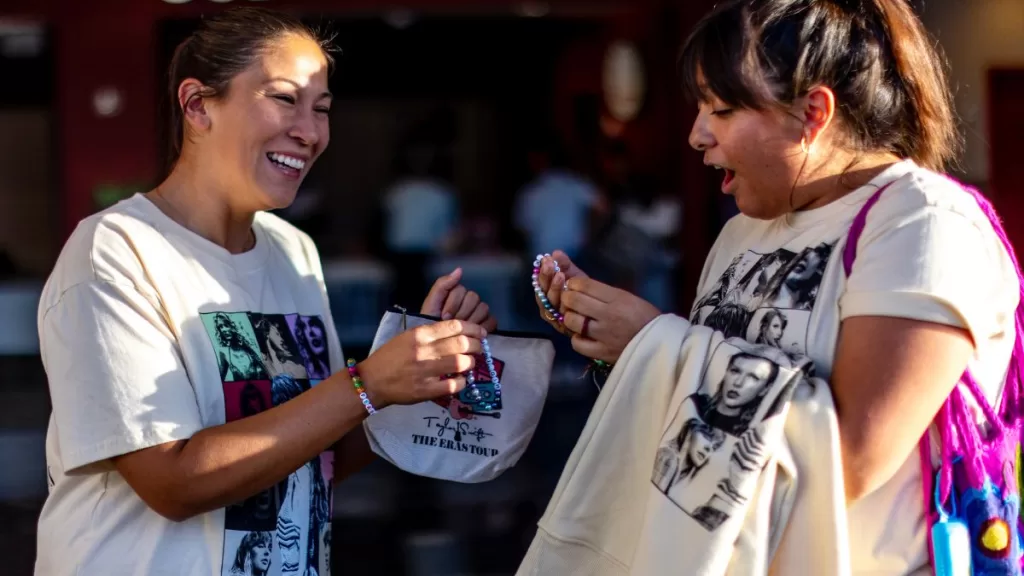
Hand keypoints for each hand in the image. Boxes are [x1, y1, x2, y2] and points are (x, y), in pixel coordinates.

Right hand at [357, 319, 486, 407]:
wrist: (372, 381)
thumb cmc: (390, 357)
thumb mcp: (407, 337)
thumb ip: (430, 334)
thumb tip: (456, 332)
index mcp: (420, 334)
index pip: (454, 326)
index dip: (472, 328)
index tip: (480, 332)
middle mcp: (424, 351)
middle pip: (461, 343)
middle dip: (476, 345)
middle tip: (479, 348)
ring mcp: (425, 371)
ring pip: (460, 363)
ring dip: (470, 362)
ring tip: (470, 363)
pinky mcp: (425, 390)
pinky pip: (453, 385)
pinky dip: (462, 382)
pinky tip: (461, 380)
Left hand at [421, 268, 498, 331]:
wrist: (435, 344)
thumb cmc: (431, 324)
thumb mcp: (432, 303)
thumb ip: (442, 284)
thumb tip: (460, 269)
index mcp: (456, 294)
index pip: (461, 290)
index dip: (452, 304)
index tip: (443, 316)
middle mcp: (470, 301)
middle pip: (473, 297)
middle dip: (461, 312)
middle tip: (452, 324)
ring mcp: (480, 313)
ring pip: (483, 307)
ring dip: (471, 320)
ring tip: (461, 330)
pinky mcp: (488, 325)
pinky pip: (491, 320)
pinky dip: (483, 327)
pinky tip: (473, 334)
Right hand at [533, 250, 588, 333]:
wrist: (598, 309)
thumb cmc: (582, 291)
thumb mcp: (573, 275)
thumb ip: (564, 264)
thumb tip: (556, 252)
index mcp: (547, 292)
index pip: (539, 282)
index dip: (542, 271)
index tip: (546, 259)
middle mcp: (547, 305)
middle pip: (542, 292)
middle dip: (546, 278)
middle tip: (550, 265)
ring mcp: (555, 316)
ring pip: (550, 303)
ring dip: (554, 289)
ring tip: (560, 275)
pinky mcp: (564, 326)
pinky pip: (562, 314)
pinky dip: (564, 304)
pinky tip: (569, 294)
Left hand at [559, 277, 660, 362]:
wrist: (660, 344)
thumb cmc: (645, 317)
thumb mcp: (629, 298)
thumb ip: (606, 293)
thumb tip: (580, 287)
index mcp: (618, 298)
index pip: (586, 285)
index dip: (574, 283)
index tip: (572, 285)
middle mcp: (608, 315)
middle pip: (575, 300)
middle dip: (567, 297)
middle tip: (569, 300)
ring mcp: (603, 335)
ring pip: (573, 321)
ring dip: (570, 317)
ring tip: (575, 318)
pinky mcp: (602, 352)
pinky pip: (578, 344)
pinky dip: (576, 339)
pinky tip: (581, 336)